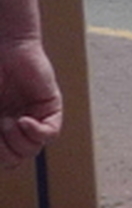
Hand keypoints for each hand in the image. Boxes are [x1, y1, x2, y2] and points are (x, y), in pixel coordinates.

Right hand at [0, 36, 63, 165]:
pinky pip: (50, 134)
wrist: (2, 48)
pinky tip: (24, 121)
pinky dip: (36, 132)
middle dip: (2, 150)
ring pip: (31, 150)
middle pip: (14, 159)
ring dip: (16, 140)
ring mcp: (33, 117)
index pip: (2, 159)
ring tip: (7, 121)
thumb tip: (1, 157)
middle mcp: (15, 126)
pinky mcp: (50, 107)